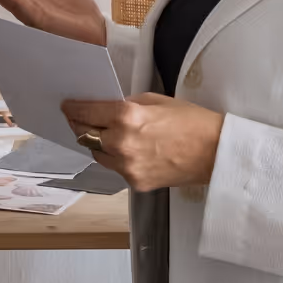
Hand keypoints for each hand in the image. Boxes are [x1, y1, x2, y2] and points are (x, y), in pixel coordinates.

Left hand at [61, 94, 224, 191]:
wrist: (215, 153)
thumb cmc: (192, 122)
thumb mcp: (156, 100)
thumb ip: (127, 104)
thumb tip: (107, 107)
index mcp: (126, 117)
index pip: (86, 112)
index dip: (73, 109)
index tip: (67, 106)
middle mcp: (121, 143)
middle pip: (85, 135)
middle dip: (80, 125)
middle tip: (78, 119)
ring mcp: (127, 166)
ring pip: (97, 155)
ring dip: (98, 144)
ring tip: (105, 135)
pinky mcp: (136, 182)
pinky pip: (116, 169)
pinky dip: (116, 159)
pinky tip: (128, 150)